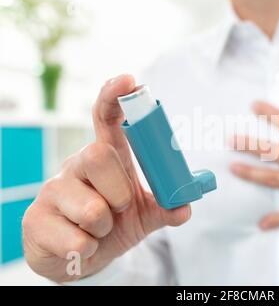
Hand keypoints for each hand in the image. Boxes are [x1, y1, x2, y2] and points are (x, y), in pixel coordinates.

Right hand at [22, 74, 190, 281]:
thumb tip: (185, 206)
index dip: (115, 97)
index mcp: (106, 157)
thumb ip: (165, 207)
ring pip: (91, 209)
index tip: (129, 80)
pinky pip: (76, 241)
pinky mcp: (34, 219)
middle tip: (119, 208)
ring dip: (104, 228)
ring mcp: (53, 189)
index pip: (106, 118)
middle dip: (119, 192)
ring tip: (97, 231)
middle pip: (99, 156)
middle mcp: (77, 165)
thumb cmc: (113, 225)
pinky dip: (88, 250)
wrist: (81, 256)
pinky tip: (79, 245)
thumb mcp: (144, 216)